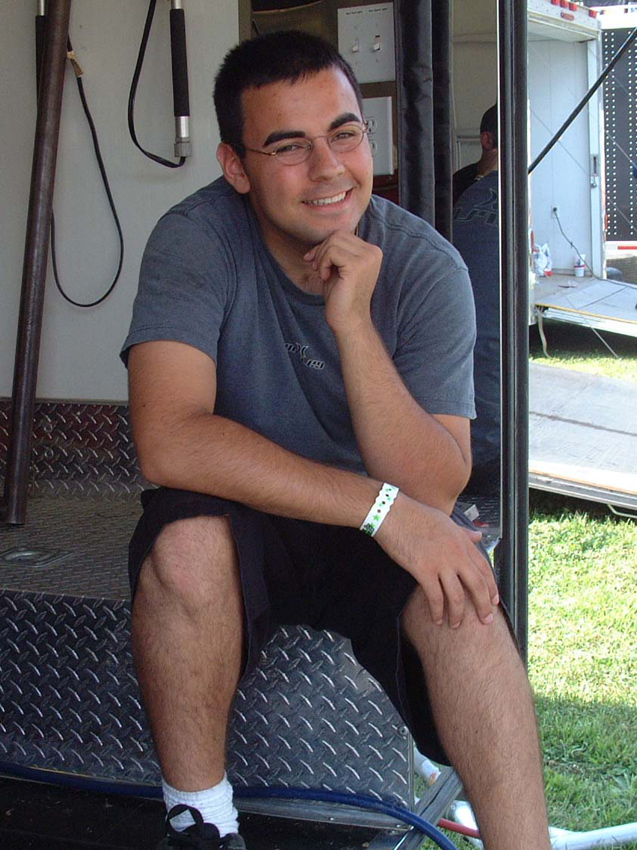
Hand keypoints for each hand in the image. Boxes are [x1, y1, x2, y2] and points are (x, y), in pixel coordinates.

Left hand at [303, 231, 381, 333]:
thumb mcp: (337, 268)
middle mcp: (373, 252)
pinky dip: (323, 263)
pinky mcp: (357, 265)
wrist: (348, 320)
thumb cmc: (341, 296)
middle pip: (338, 234)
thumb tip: (318, 240)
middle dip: (321, 250)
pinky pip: (332, 252)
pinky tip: (325, 277)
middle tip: (315, 268)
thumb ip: (333, 251)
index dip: (325, 246)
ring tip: (322, 274)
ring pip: (333, 241)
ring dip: (321, 257)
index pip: (343, 235)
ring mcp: (367, 258)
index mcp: (372, 252)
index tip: (315, 262)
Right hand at [374, 494, 498, 627]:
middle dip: (483, 606)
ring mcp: (441, 563)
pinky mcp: (423, 570)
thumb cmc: (417, 515)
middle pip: (477, 585)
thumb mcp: (446, 521)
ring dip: (458, 614)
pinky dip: (437, 611)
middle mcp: (456, 554)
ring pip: (457, 596)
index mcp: (463, 542)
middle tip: (485, 621)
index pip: (484, 569)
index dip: (491, 588)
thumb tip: (478, 536)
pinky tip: (437, 619)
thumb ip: (464, 532)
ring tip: (455, 625)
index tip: (494, 602)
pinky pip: (435, 597)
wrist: (394, 514)